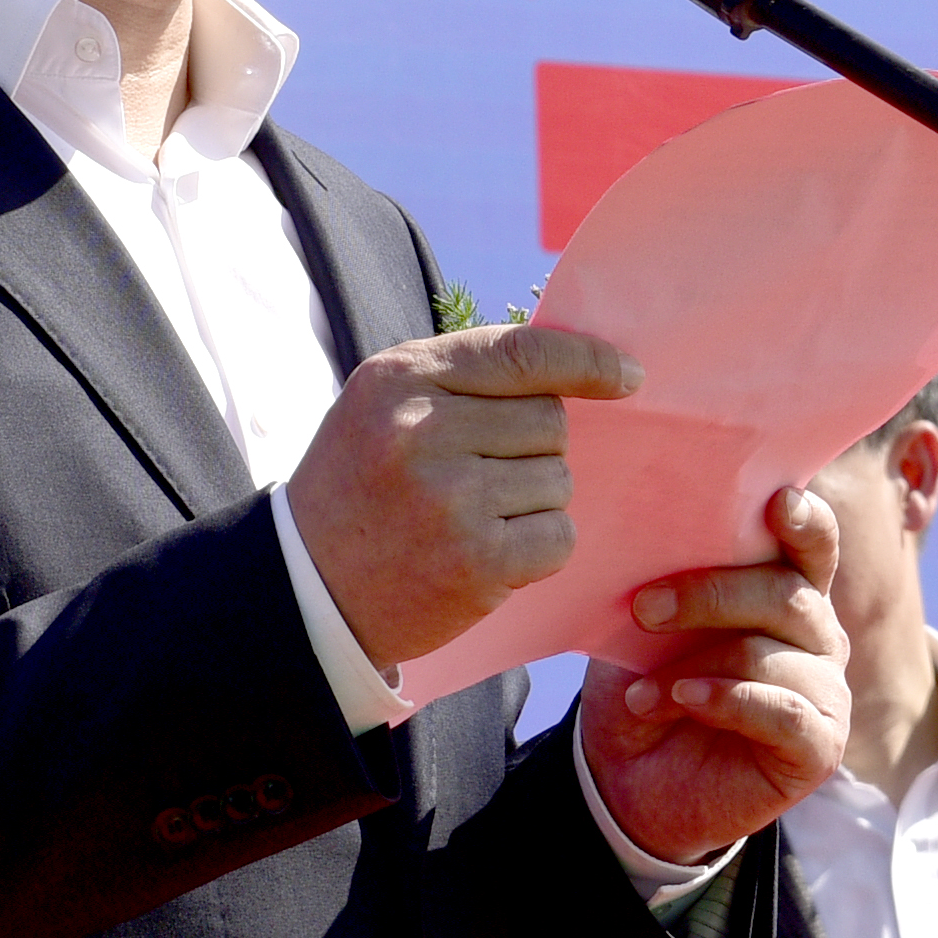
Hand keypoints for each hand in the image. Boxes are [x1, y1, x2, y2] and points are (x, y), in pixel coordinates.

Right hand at [285, 324, 642, 670]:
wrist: (311, 585)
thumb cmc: (361, 481)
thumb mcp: (387, 401)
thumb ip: (466, 373)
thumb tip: (573, 366)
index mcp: (401, 377)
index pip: (521, 352)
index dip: (586, 361)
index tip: (626, 375)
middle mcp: (423, 431)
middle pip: (550, 420)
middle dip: (536, 446)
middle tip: (484, 472)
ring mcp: (450, 499)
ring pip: (559, 478)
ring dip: (536, 498)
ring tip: (476, 513)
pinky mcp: (475, 562)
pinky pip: (558, 535)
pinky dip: (539, 544)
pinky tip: (492, 549)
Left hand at [579, 484, 848, 865]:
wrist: (628, 777)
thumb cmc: (645, 683)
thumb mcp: (646, 627)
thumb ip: (667, 581)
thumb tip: (649, 533)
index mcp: (783, 587)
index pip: (812, 542)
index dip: (804, 519)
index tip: (777, 500)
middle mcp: (816, 633)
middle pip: (784, 593)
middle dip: (710, 594)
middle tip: (644, 608)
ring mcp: (824, 689)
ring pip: (774, 654)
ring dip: (696, 666)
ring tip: (642, 692)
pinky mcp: (820, 745)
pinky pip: (784, 710)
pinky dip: (727, 700)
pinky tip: (686, 701)